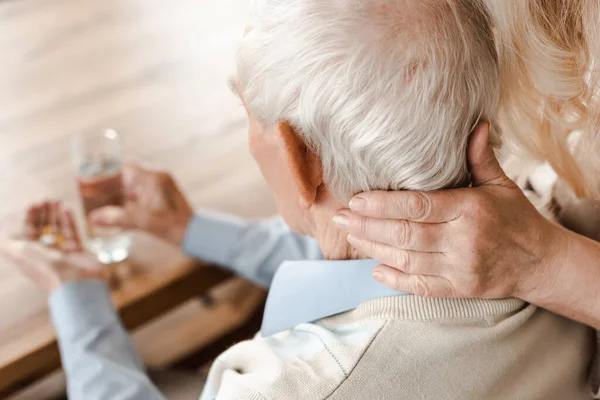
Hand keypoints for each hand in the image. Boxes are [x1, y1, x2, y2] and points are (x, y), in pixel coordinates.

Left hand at [0, 202, 105, 294]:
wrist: (74, 284)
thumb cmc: (45, 267)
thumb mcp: (19, 252)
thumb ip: (7, 243)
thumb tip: (1, 236)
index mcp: (29, 254)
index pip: (28, 231)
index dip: (30, 217)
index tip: (35, 203)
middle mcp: (45, 253)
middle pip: (43, 228)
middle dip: (44, 213)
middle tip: (48, 199)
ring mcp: (62, 252)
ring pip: (58, 229)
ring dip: (56, 215)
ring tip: (58, 201)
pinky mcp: (78, 252)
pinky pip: (73, 233)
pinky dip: (69, 221)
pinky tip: (67, 209)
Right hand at [90, 164, 193, 245]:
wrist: (199, 237)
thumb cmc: (178, 227)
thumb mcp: (147, 222)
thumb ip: (120, 218)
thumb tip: (93, 217)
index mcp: (153, 179)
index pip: (124, 169)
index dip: (105, 175)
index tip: (88, 182)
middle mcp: (155, 182)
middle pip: (124, 180)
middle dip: (105, 188)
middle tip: (86, 197)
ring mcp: (157, 192)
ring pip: (129, 191)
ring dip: (112, 198)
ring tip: (93, 207)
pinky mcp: (158, 203)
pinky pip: (136, 201)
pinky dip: (122, 206)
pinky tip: (110, 216)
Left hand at [334, 123, 563, 300]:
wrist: (540, 262)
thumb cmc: (516, 218)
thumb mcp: (501, 184)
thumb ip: (480, 157)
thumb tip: (474, 123)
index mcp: (470, 209)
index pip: (419, 205)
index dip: (383, 204)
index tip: (356, 200)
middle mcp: (463, 240)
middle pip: (406, 234)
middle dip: (367, 227)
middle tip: (339, 219)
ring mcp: (461, 268)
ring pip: (408, 260)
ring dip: (374, 249)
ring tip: (350, 237)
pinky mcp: (460, 289)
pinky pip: (421, 286)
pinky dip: (395, 280)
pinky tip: (375, 269)